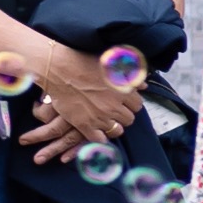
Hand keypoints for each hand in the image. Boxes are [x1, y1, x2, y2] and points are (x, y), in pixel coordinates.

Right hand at [13, 47, 137, 151]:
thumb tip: (143, 85)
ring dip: (113, 126)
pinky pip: (99, 140)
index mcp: (123, 90)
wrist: (59, 69)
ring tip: (106, 120)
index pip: (138, 105)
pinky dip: (100, 137)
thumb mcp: (111, 64)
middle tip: (114, 111)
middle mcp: (114, 105)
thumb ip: (129, 75)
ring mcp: (100, 117)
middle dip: (123, 115)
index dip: (130, 104)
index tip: (124, 102)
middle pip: (129, 119)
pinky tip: (96, 131)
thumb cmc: (83, 62)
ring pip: (117, 131)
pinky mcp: (85, 125)